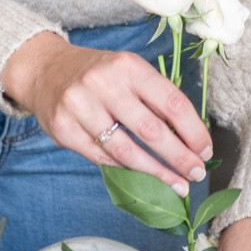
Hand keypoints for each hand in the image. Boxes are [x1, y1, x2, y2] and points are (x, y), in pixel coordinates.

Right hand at [1, 31, 211, 195]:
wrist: (45, 69)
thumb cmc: (98, 73)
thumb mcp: (128, 71)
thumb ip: (154, 98)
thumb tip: (189, 138)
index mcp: (128, 66)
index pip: (171, 102)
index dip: (193, 131)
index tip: (205, 151)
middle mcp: (103, 84)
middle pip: (151, 130)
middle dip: (179, 157)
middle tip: (196, 174)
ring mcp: (80, 107)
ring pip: (126, 150)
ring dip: (156, 172)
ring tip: (176, 184)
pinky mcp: (63, 130)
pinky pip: (102, 157)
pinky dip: (126, 169)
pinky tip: (142, 176)